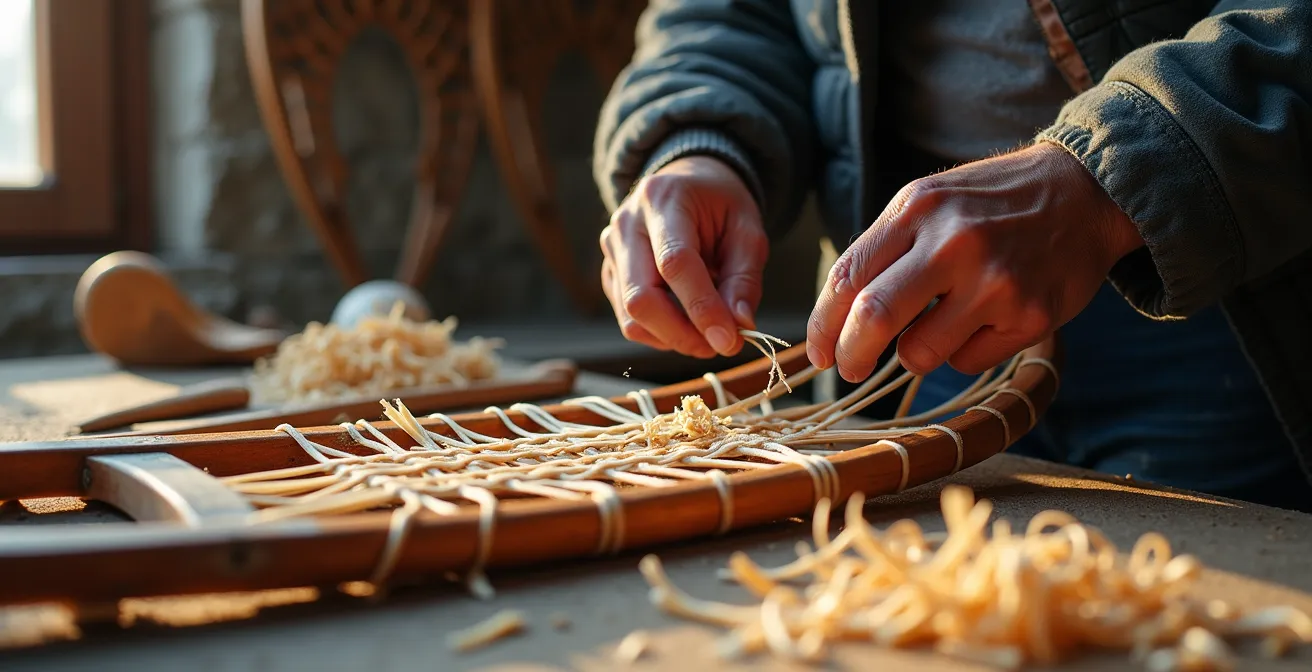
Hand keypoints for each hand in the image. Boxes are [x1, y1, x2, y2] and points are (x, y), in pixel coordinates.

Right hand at [600, 156, 767, 357]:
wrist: (686, 184)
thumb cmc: (719, 205)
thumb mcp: (747, 230)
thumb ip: (745, 278)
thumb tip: (739, 325)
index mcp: (663, 200)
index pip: (674, 263)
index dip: (701, 307)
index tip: (729, 341)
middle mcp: (626, 224)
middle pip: (641, 298)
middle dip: (683, 334)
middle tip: (721, 344)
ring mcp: (611, 251)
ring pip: (631, 318)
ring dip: (674, 338)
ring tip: (708, 332)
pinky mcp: (609, 274)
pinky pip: (629, 320)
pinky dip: (662, 333)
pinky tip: (687, 320)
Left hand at [807, 142, 1143, 380]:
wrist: (1087, 191)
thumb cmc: (991, 203)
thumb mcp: (930, 202)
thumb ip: (883, 250)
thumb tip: (833, 320)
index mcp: (918, 208)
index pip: (847, 277)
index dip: (822, 325)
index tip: (817, 352)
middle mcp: (954, 241)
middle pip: (874, 317)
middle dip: (850, 355)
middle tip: (848, 369)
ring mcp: (995, 281)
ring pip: (919, 352)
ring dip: (914, 353)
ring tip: (937, 326)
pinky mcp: (1030, 316)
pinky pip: (967, 361)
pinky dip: (962, 352)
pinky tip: (985, 320)